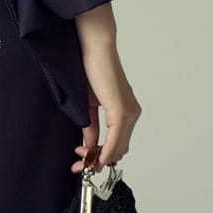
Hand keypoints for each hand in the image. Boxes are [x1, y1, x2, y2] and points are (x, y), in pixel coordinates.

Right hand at [71, 3, 141, 174]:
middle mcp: (132, 113)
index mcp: (126, 110)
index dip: (101, 156)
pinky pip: (115, 139)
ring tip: (81, 158)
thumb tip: (90, 144)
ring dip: (99, 157)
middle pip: (120, 149)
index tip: (83, 161)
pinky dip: (105, 150)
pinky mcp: (121, 110)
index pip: (118, 143)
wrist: (93, 47)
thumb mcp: (88, 104)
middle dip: (99, 160)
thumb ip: (91, 125)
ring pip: (119, 147)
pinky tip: (92, 155)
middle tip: (80, 165)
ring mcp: (129, 112)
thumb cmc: (89, 68)